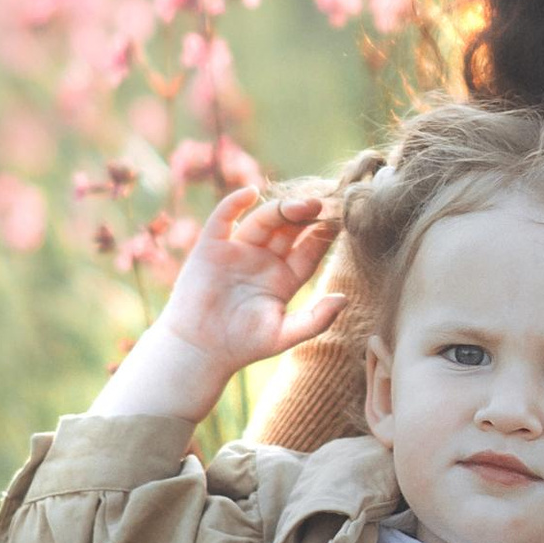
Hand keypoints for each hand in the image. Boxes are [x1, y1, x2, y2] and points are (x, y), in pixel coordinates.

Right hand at [92, 184, 342, 420]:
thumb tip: (344, 299)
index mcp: (284, 278)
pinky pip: (224, 218)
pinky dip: (234, 203)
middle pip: (290, 230)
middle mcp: (264, 260)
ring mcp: (238, 251)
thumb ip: (316, 319)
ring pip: (264, 221)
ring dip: (281, 208)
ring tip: (302, 203)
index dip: (324, 235)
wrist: (199, 350)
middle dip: (306, 216)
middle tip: (324, 204)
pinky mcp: (211, 247)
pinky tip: (251, 192)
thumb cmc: (242, 346)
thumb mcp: (284, 335)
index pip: (309, 250)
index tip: (342, 220)